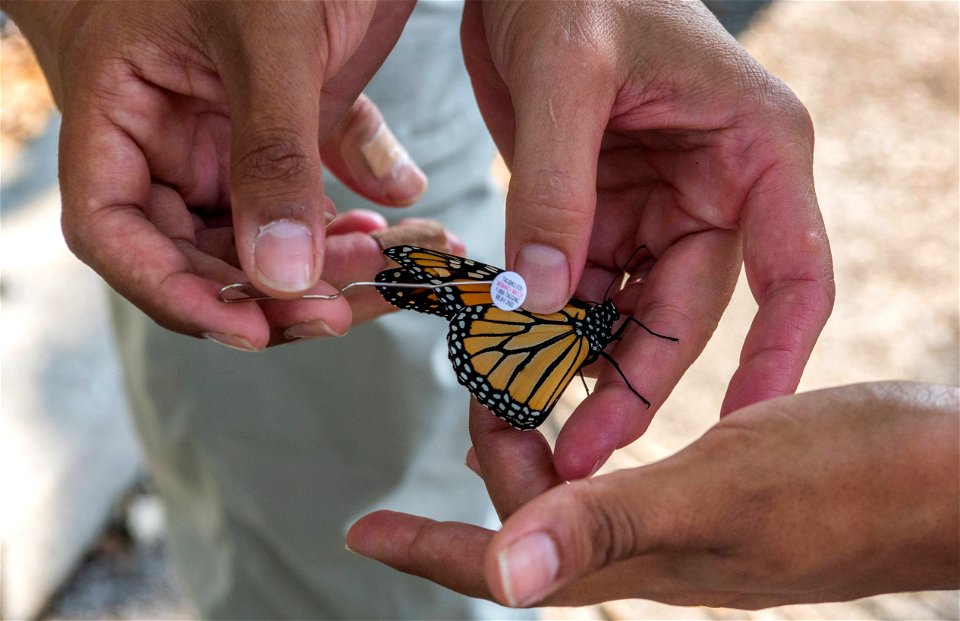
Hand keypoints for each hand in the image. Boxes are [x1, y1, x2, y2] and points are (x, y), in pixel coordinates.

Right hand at [4, 0, 423, 347]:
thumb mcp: (265, 36)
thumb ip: (271, 155)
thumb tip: (282, 279)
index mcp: (124, 111)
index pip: (117, 232)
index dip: (174, 293)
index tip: (248, 328)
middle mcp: (172, 137)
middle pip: (203, 252)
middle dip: (273, 294)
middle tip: (348, 308)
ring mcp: (235, 136)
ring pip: (269, 235)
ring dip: (330, 264)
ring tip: (394, 266)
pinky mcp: (296, 123)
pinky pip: (321, 190)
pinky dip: (363, 216)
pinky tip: (406, 219)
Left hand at [347, 382, 959, 607]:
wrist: (947, 477)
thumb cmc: (848, 482)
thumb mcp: (720, 493)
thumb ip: (607, 529)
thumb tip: (500, 584)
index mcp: (640, 559)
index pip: (507, 567)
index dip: (432, 550)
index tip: (363, 531)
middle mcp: (653, 551)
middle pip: (534, 526)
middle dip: (491, 468)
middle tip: (475, 392)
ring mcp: (688, 524)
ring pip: (576, 498)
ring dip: (535, 453)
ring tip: (511, 393)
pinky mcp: (721, 490)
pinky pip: (626, 472)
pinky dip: (590, 435)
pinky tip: (592, 402)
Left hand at [462, 0, 834, 475]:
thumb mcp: (566, 76)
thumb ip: (555, 189)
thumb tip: (537, 301)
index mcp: (755, 151)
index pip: (793, 273)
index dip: (776, 359)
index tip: (741, 431)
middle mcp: (716, 189)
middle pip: (688, 312)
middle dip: (632, 380)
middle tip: (578, 451)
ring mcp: (657, 206)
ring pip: (629, 310)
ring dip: (580, 361)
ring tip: (525, 411)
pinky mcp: (602, 212)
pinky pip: (582, 285)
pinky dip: (547, 324)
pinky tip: (509, 358)